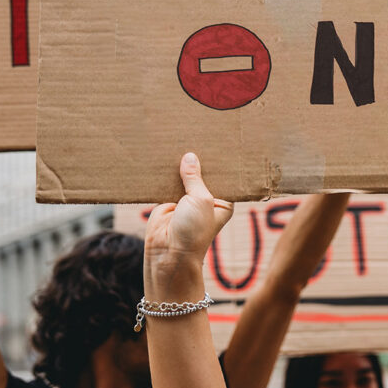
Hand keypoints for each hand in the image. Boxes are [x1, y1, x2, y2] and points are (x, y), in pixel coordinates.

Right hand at [144, 153, 233, 291]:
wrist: (167, 252)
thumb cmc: (194, 231)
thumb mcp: (201, 200)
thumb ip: (195, 178)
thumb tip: (190, 156)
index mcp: (223, 201)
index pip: (224, 177)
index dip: (221, 162)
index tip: (221, 142)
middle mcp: (206, 199)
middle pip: (203, 174)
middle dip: (200, 161)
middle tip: (198, 135)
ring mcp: (186, 199)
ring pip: (183, 177)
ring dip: (180, 165)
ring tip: (179, 140)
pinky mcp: (167, 200)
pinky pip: (166, 182)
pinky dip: (164, 173)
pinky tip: (163, 155)